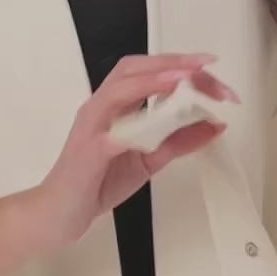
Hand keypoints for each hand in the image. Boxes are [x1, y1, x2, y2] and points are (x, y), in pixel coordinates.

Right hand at [28, 52, 237, 254]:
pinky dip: (136, 116)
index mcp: (115, 106)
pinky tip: (158, 113)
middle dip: (171, 62)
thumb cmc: (98, 183)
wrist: (61, 213)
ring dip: (156, 78)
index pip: (147, 72)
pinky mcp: (90, 148)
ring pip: (121, 87)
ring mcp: (92, 124)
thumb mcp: (150, 158)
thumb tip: (215, 125)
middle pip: (133, 68)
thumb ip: (179, 140)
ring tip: (186, 76)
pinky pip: (113, 125)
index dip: (178, 64)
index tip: (209, 66)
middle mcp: (101, 107)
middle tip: (205, 65)